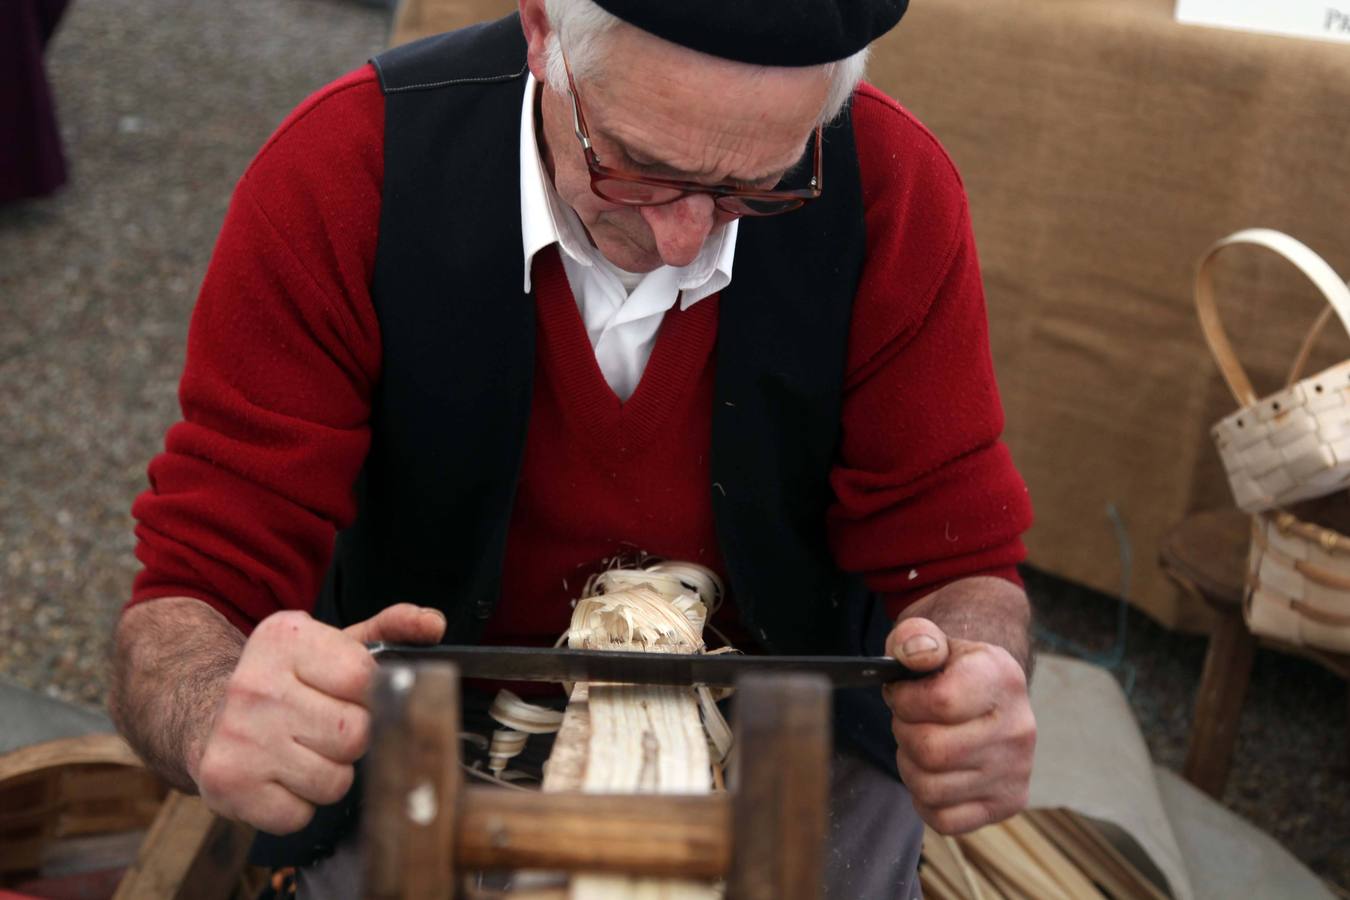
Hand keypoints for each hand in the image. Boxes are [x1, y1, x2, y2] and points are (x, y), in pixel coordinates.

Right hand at [191, 604, 445, 833]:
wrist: (204, 714)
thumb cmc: (288, 681)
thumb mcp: (335, 645)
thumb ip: (391, 630)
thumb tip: (433, 624)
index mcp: (287, 639)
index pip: (365, 678)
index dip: (371, 695)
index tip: (352, 695)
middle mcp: (255, 684)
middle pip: (354, 734)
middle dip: (352, 738)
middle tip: (326, 728)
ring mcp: (238, 736)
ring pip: (333, 781)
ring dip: (328, 774)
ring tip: (303, 752)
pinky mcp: (227, 783)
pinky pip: (299, 814)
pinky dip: (298, 805)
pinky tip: (280, 777)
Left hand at [883, 616, 1035, 834]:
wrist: (987, 691)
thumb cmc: (948, 668)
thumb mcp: (929, 638)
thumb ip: (914, 637)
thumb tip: (913, 653)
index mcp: (1002, 679)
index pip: (939, 701)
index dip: (904, 699)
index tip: (902, 693)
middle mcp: (1018, 728)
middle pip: (930, 750)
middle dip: (904, 732)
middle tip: (909, 720)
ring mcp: (1016, 770)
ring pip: (930, 788)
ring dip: (910, 765)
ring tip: (921, 742)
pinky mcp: (1007, 803)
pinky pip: (944, 819)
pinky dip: (925, 799)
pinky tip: (933, 771)